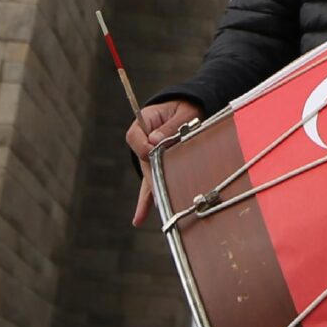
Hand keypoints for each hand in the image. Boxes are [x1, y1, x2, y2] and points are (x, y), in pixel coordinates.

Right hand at [126, 99, 201, 227]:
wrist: (192, 108)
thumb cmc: (187, 109)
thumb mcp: (183, 113)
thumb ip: (170, 126)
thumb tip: (155, 140)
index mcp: (145, 121)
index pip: (135, 136)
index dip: (142, 147)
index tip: (152, 152)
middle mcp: (143, 139)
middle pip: (143, 160)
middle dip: (151, 176)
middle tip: (159, 192)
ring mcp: (148, 154)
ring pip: (147, 175)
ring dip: (148, 194)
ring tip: (141, 217)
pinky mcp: (156, 165)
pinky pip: (151, 183)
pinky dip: (146, 200)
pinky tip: (139, 218)